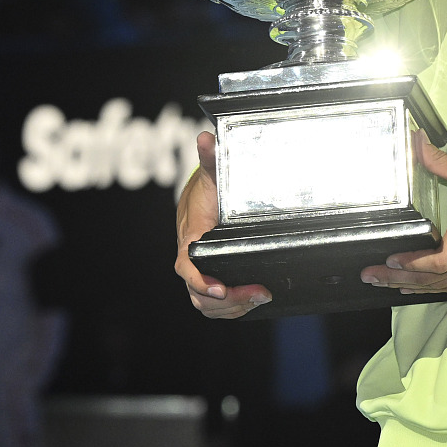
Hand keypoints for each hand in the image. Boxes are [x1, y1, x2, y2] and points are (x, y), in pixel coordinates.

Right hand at [177, 131, 274, 319]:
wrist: (201, 199)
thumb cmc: (206, 190)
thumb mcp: (211, 174)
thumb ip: (211, 159)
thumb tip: (206, 138)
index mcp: (190, 237)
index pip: (188, 267)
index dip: (200, 281)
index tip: (219, 288)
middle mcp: (191, 259)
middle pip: (199, 294)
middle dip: (227, 301)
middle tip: (258, 293)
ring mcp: (200, 271)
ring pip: (206, 304)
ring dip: (232, 308)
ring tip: (259, 297)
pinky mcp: (210, 278)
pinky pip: (214, 304)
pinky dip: (231, 309)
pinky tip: (252, 301)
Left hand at [360, 135, 446, 294]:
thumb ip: (443, 163)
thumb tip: (417, 142)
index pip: (438, 261)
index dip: (412, 264)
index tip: (390, 259)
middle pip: (430, 279)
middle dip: (396, 279)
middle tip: (369, 276)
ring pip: (438, 286)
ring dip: (408, 285)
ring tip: (381, 283)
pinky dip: (427, 288)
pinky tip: (409, 288)